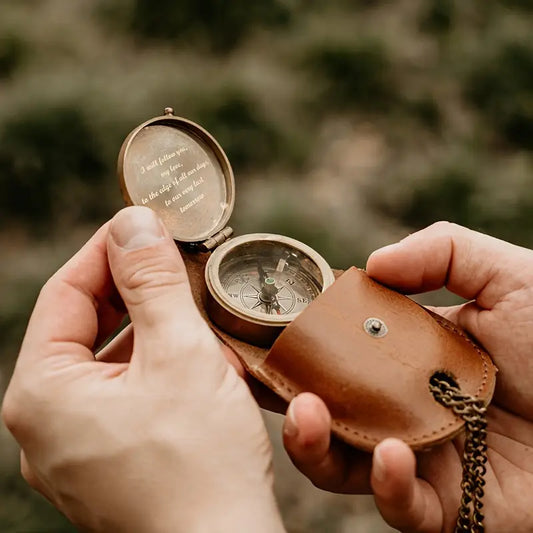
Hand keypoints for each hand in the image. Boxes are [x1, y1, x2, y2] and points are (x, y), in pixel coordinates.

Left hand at [2, 207, 284, 532]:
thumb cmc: (202, 464)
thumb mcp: (181, 353)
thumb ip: (153, 282)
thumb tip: (135, 222)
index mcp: (43, 394)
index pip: (68, 292)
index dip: (109, 249)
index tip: (147, 223)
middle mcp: (47, 423)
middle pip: (87, 325)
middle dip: (136, 288)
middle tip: (178, 259)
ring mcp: (78, 445)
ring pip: (111, 358)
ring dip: (154, 326)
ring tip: (195, 305)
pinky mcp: (110, 457)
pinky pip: (126, 389)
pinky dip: (159, 363)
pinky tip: (196, 354)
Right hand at [282, 222, 532, 531]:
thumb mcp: (509, 274)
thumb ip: (442, 252)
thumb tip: (366, 263)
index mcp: (408, 354)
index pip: (336, 351)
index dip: (294, 344)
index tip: (255, 333)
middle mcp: (404, 406)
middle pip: (326, 409)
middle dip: (281, 397)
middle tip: (249, 376)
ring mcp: (424, 457)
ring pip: (344, 464)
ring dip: (314, 444)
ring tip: (305, 412)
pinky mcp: (454, 508)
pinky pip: (403, 508)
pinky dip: (389, 487)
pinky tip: (394, 457)